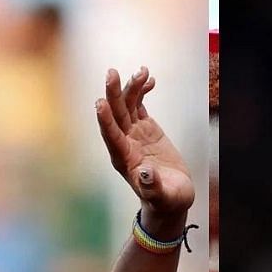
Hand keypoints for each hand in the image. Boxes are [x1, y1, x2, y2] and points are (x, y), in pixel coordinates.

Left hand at [94, 67, 193, 237]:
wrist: (171, 197)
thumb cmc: (165, 200)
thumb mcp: (162, 196)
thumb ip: (153, 186)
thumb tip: (145, 173)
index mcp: (124, 159)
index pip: (111, 136)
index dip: (105, 120)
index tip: (100, 103)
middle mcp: (124, 143)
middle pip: (115, 114)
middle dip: (112, 94)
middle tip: (111, 73)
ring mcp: (133, 133)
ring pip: (127, 105)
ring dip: (131, 87)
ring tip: (142, 71)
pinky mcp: (145, 127)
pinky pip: (139, 105)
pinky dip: (142, 91)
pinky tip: (149, 79)